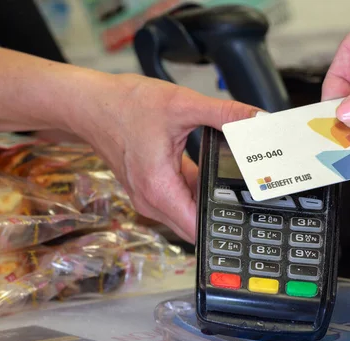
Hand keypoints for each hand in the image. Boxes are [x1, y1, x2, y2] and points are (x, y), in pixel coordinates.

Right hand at [62, 72, 258, 242]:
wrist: (91, 104)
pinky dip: (196, 189)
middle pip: (196, 224)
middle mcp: (151, 201)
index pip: (199, 228)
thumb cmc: (124, 105)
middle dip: (223, 212)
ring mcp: (148, 197)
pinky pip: (179, 199)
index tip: (249, 215)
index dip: (226, 226)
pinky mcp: (148, 189)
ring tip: (233, 181)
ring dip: (209, 200)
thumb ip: (225, 114)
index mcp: (159, 188)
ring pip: (188, 212)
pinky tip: (209, 170)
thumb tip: (258, 120)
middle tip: (252, 196)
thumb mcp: (182, 104)